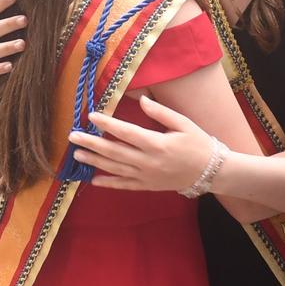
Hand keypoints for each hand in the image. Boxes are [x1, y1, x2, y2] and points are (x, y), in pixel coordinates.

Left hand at [72, 96, 214, 192]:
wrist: (211, 172)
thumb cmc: (198, 144)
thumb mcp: (184, 124)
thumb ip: (161, 113)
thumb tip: (142, 99)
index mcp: (157, 144)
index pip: (126, 132)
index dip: (108, 124)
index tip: (92, 116)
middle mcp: (148, 162)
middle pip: (114, 152)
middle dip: (92, 144)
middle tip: (73, 137)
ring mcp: (146, 176)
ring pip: (115, 169)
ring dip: (94, 162)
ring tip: (77, 155)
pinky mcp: (148, 185)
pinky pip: (124, 185)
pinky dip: (109, 183)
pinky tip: (93, 180)